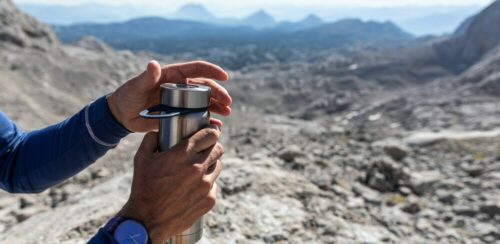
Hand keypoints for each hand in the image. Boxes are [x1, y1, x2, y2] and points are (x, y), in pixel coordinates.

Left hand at [107, 60, 231, 131]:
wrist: (122, 115)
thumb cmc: (128, 95)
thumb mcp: (137, 85)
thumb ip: (147, 76)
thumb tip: (154, 64)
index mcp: (173, 75)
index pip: (197, 69)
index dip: (212, 71)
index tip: (225, 76)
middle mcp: (181, 87)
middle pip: (205, 87)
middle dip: (219, 93)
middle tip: (228, 102)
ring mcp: (182, 102)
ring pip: (205, 102)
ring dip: (218, 106)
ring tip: (227, 113)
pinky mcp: (180, 115)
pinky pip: (198, 117)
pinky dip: (208, 121)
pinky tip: (217, 126)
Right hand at [119, 126, 223, 242]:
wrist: (147, 220)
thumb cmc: (143, 188)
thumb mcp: (141, 159)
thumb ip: (151, 139)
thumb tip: (159, 131)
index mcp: (182, 154)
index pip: (211, 135)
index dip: (211, 132)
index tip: (210, 134)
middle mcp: (197, 167)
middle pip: (218, 149)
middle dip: (212, 147)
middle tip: (203, 151)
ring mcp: (206, 185)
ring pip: (217, 166)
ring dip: (210, 166)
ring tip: (197, 171)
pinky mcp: (210, 199)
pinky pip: (214, 185)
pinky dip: (207, 185)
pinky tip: (194, 188)